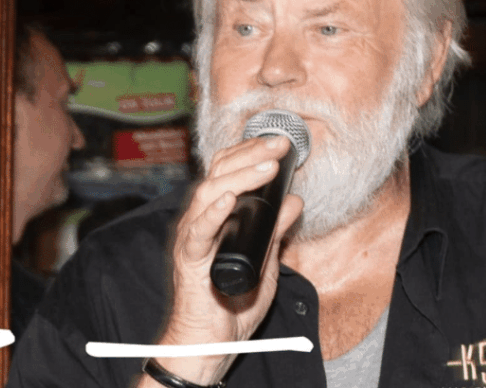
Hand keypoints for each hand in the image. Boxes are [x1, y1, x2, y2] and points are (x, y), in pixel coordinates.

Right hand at [143, 136, 302, 385]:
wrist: (211, 341)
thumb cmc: (232, 302)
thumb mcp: (266, 260)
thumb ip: (276, 231)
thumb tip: (295, 201)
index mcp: (218, 216)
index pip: (229, 171)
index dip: (252, 152)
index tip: (280, 144)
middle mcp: (202, 220)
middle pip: (220, 173)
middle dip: (250, 154)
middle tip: (279, 145)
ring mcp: (194, 238)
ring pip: (209, 193)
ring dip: (240, 176)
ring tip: (267, 166)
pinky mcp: (190, 260)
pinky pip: (198, 232)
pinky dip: (212, 213)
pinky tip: (230, 198)